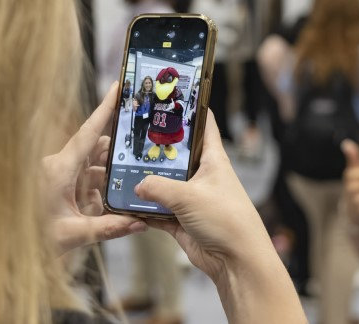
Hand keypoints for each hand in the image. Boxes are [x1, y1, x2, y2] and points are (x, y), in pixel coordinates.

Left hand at [43, 82, 146, 255]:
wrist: (4, 253)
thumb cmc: (31, 239)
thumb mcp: (73, 234)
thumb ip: (109, 228)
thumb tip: (139, 224)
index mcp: (59, 169)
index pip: (88, 133)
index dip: (105, 108)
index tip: (117, 87)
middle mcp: (56, 167)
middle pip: (94, 152)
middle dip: (116, 158)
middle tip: (140, 159)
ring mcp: (55, 177)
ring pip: (90, 170)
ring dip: (107, 180)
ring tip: (128, 189)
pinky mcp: (55, 188)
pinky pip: (82, 184)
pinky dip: (96, 194)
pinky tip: (107, 210)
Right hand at [133, 112, 271, 279]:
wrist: (236, 261)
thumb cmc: (226, 220)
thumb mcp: (188, 196)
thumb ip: (158, 187)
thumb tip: (137, 185)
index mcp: (213, 159)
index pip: (204, 125)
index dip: (190, 110)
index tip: (171, 97)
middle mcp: (203, 176)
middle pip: (176, 156)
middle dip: (155, 150)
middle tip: (131, 137)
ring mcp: (192, 198)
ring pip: (164, 184)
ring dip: (146, 182)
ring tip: (121, 170)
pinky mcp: (183, 220)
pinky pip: (159, 211)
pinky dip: (144, 210)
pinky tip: (126, 204)